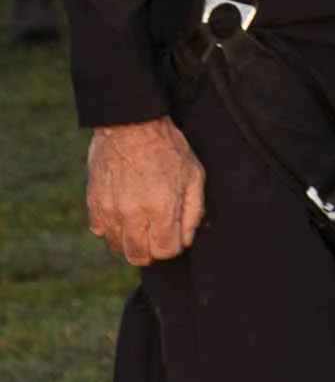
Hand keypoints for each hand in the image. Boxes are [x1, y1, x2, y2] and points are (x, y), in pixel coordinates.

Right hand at [88, 118, 205, 265]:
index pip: (165, 251)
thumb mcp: (194, 175)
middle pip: (138, 256)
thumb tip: (186, 238)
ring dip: (130, 241)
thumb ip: (193, 210)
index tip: (176, 234)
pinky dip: (111, 227)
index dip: (173, 246)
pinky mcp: (93, 203)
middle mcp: (133, 214)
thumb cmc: (168, 148)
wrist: (131, 125)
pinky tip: (123, 212)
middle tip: (158, 235)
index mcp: (161, 208)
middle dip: (151, 251)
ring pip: (117, 246)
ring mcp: (110, 210)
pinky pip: (99, 230)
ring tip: (141, 223)